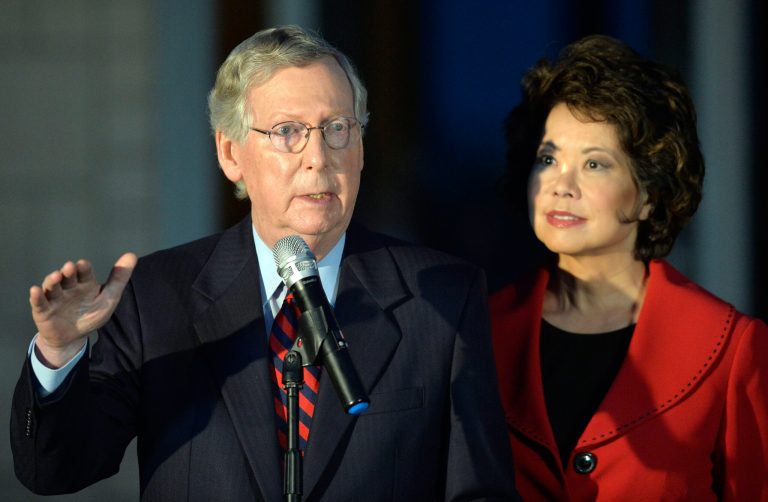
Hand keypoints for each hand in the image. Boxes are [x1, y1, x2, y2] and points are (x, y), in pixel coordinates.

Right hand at [30, 253, 137, 367]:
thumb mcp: (108, 299)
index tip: (83, 264)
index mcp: (84, 283)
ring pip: (52, 286)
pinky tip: (35, 290)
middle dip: (68, 272)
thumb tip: (132, 255)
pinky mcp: (43, 310)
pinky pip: (38, 302)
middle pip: (67, 277)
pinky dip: (36, 296)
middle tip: (70, 267)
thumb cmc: (90, 315)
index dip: (83, 268)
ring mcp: (55, 298)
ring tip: (56, 277)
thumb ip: (119, 279)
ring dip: (52, 280)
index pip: (84, 272)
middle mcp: (68, 287)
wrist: (73, 338)